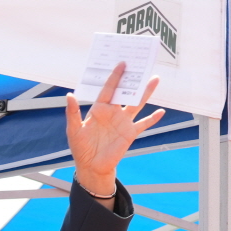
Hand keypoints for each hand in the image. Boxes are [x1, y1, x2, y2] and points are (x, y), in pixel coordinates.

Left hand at [66, 64, 165, 199]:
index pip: (109, 89)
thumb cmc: (81, 147)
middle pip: (125, 92)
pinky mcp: (130, 133)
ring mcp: (123, 122)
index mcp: (99, 108)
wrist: (91, 166)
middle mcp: (113, 112)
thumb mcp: (74, 130)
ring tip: (155, 79)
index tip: (122, 64)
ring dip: (146, 92)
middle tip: (141, 64)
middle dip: (133, 79)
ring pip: (137, 103)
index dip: (115, 76)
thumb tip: (69, 95)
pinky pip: (143, 124)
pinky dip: (152, 119)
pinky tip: (161, 112)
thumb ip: (73, 112)